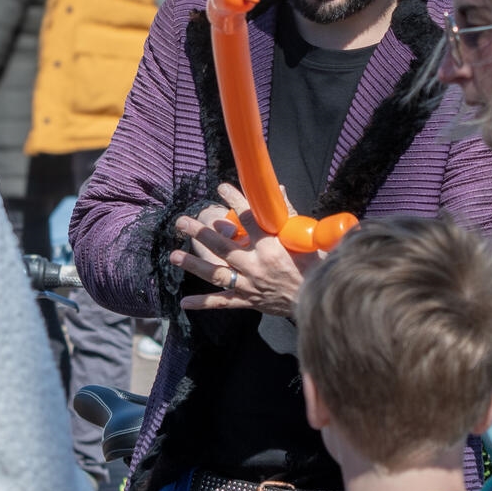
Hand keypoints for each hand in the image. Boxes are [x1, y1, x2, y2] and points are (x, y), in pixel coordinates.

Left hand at [170, 183, 321, 318]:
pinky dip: (204, 303)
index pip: (249, 218)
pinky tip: (184, 302)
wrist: (318, 299)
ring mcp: (250, 285)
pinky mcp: (248, 300)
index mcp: (272, 247)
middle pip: (223, 246)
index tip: (222, 187)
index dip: (235, 201)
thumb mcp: (304, 238)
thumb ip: (288, 214)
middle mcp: (257, 265)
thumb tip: (277, 189)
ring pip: (217, 273)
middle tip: (181, 222)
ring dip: (194, 265)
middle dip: (200, 233)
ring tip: (174, 256)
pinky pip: (223, 302)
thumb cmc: (314, 264)